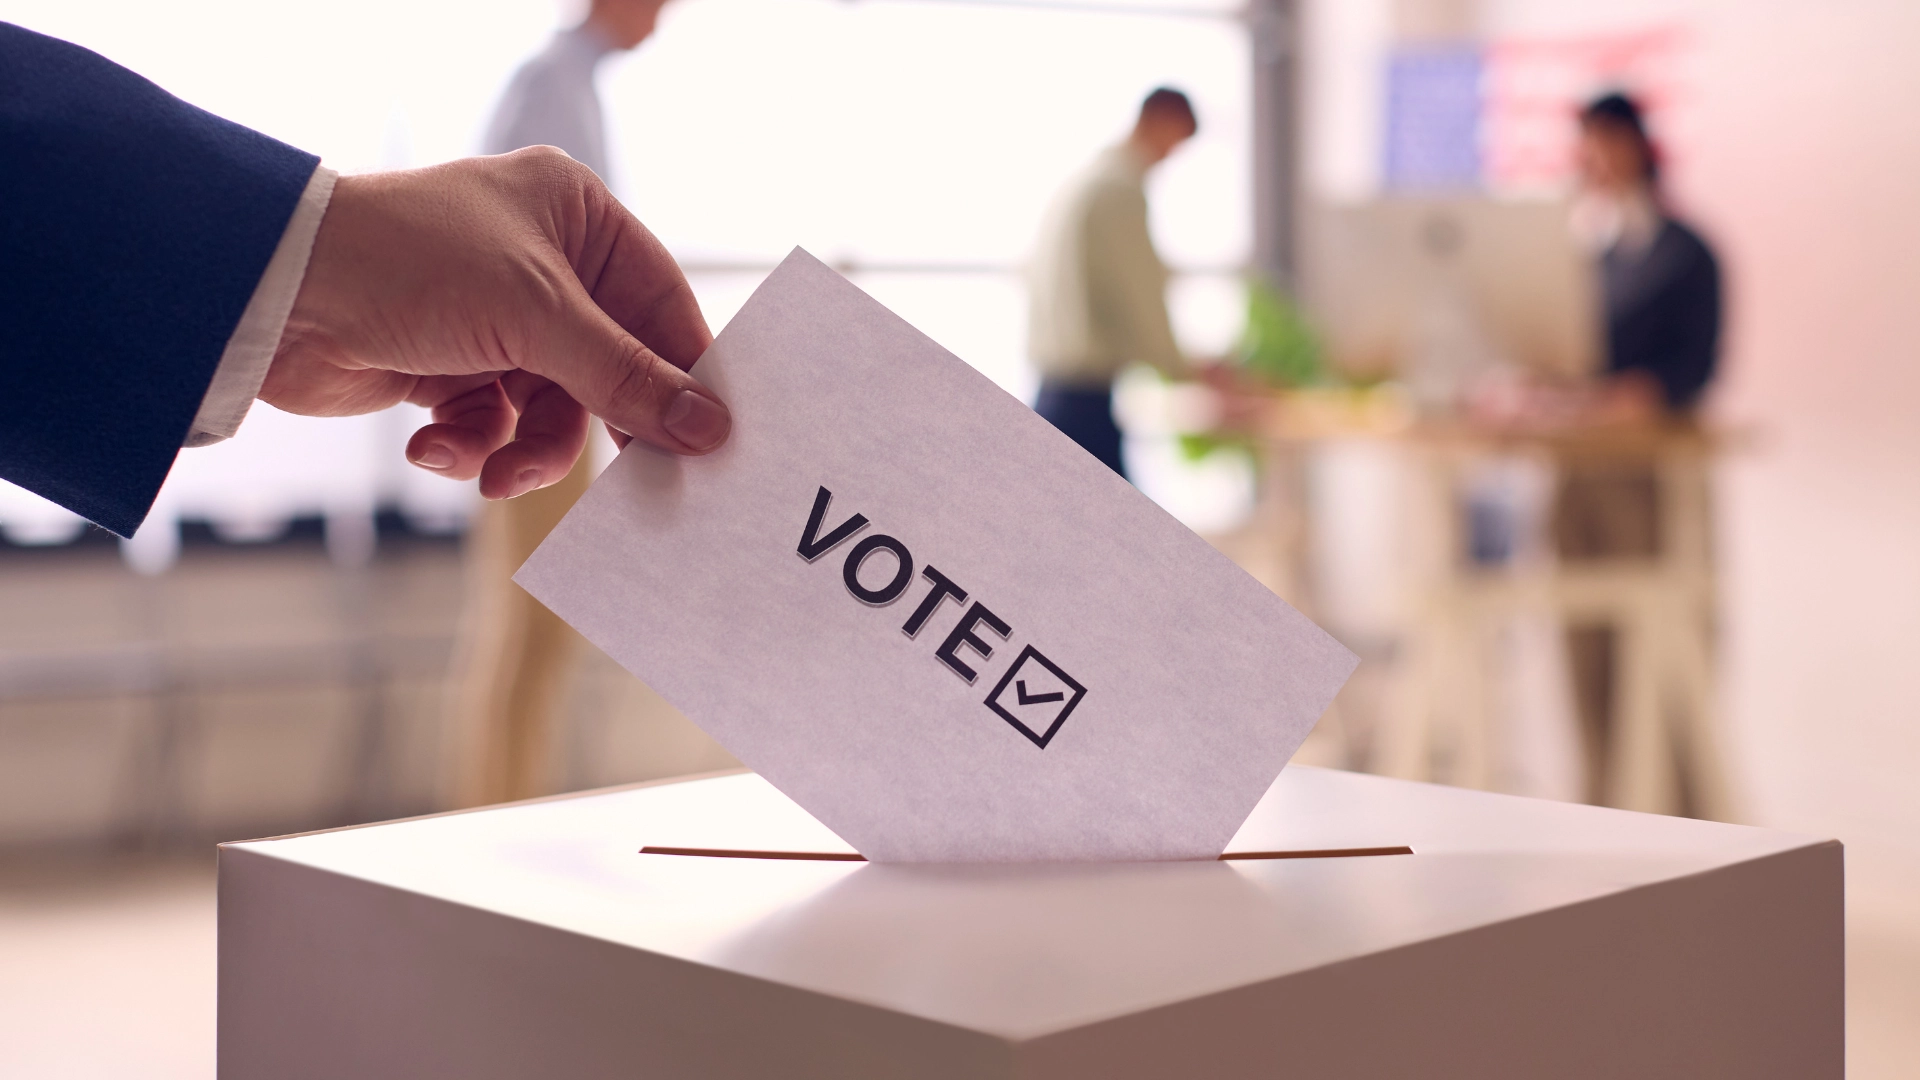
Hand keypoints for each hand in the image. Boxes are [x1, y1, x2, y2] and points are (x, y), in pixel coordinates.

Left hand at [263, 147, 729, 499]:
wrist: (271, 292)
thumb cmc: (408, 263)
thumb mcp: (538, 318)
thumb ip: (628, 378)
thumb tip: (710, 428)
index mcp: (574, 215)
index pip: (658, 302)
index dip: (682, 372)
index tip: (709, 437)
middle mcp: (541, 262)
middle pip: (609, 366)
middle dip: (600, 423)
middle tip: (635, 485)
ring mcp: (494, 318)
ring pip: (552, 409)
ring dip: (526, 451)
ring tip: (498, 475)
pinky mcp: (450, 367)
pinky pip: (495, 425)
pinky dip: (472, 446)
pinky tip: (435, 446)